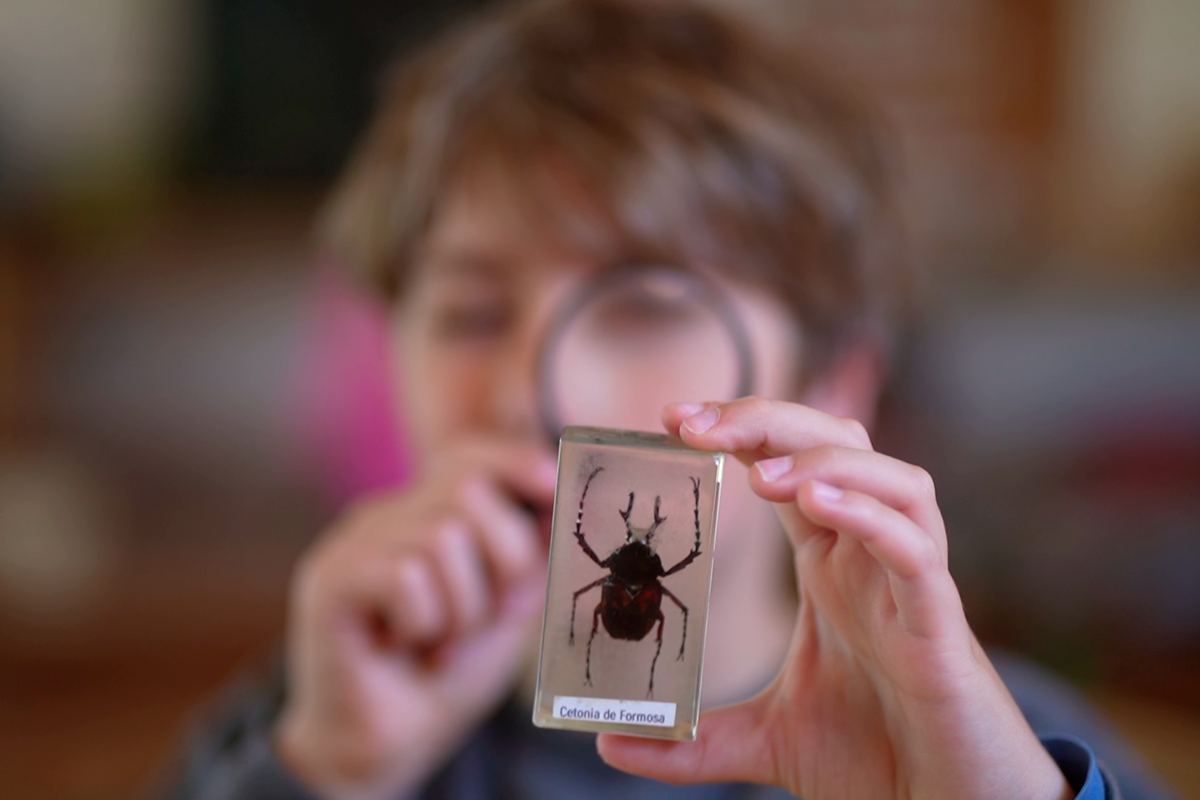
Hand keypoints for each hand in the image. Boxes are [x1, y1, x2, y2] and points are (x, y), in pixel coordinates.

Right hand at [275, 438, 555, 799]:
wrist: (390, 745)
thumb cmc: (449, 671)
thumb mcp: (505, 603)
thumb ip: (528, 553)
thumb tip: (559, 498)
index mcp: (424, 513)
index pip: (468, 455)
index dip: (514, 462)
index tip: (551, 486)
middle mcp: (384, 516)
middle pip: (467, 488)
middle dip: (505, 558)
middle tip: (489, 614)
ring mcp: (352, 544)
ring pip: (442, 537)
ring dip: (464, 606)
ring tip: (442, 640)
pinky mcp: (330, 580)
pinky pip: (406, 574)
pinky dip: (425, 621)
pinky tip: (409, 645)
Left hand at [597, 398, 1072, 799]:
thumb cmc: (876, 757)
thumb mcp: (766, 741)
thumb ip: (694, 741)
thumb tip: (610, 744)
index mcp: (830, 565)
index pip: (787, 465)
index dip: (739, 429)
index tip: (672, 420)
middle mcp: (872, 558)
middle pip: (838, 444)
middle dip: (768, 420)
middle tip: (695, 422)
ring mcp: (910, 587)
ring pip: (895, 481)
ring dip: (826, 461)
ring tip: (760, 475)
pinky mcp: (941, 629)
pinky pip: (917, 552)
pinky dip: (873, 518)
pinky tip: (819, 505)